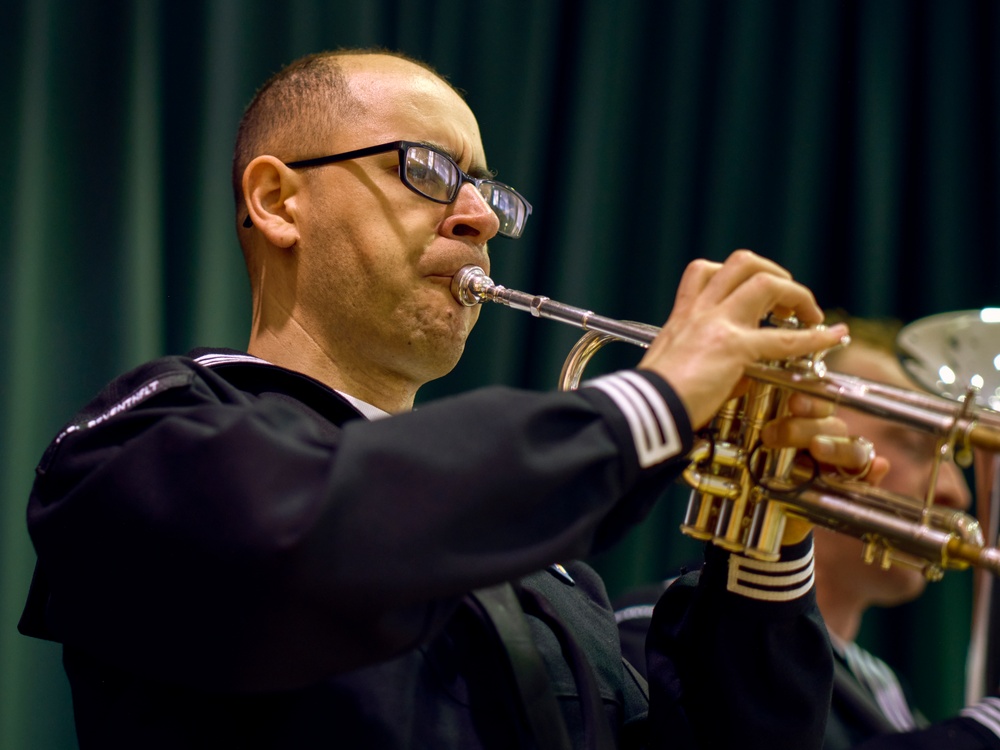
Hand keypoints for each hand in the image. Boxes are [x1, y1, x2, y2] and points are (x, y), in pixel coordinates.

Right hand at [638, 250, 848, 429]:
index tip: (758, 296)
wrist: (644, 410)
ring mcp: (718, 325)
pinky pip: (786, 340)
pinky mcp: (734, 349)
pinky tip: (833, 337)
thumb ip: (708, 362)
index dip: (739, 276)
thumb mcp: (674, 369)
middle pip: (741, 263)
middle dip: (773, 274)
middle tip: (786, 301)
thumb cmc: (651, 398)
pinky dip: (816, 337)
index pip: (705, 272)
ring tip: (809, 314)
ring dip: (795, 294)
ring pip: (765, 283)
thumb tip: (743, 373)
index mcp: (682, 316)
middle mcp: (700, 311)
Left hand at [760, 392, 889, 542]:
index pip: (817, 403)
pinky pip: (868, 479)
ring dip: (837, 447)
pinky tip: (878, 466)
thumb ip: (748, 418)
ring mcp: (841, 465)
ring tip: (816, 449)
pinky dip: (874, 472)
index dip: (810, 401)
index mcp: (806, 421)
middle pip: (831, 425)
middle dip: (804, 428)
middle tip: (772, 435)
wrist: (760, 510)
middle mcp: (828, 439)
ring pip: (853, 449)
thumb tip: (740, 388)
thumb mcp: (750, 443)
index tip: (793, 402)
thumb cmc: (756, 467)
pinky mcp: (849, 490)